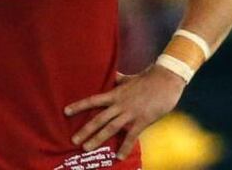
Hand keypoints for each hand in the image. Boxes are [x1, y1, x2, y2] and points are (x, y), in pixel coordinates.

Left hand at [64, 67, 185, 159]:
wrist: (165, 81)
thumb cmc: (147, 79)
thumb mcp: (128, 78)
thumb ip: (117, 80)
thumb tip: (111, 75)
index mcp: (115, 94)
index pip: (92, 100)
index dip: (79, 106)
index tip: (66, 112)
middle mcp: (119, 105)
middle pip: (99, 119)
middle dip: (85, 130)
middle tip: (73, 140)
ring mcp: (130, 113)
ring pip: (110, 128)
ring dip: (98, 139)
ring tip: (86, 148)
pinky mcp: (142, 121)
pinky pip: (131, 136)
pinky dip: (124, 147)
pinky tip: (118, 157)